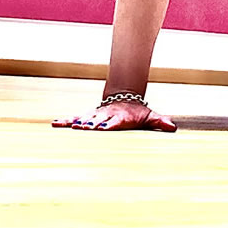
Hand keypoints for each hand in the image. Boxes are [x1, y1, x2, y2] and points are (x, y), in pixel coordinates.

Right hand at [52, 99, 176, 131]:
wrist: (125, 99)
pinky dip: (65, 121)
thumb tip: (172, 127)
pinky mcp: (88, 116)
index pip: (115, 122)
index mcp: (120, 118)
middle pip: (98, 121)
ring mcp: (96, 116)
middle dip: (92, 124)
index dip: (110, 125)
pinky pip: (75, 118)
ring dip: (77, 122)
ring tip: (69, 126)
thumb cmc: (138, 113)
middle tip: (82, 127)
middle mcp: (106, 116)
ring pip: (85, 119)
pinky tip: (54, 123)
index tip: (103, 128)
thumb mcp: (150, 116)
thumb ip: (160, 122)